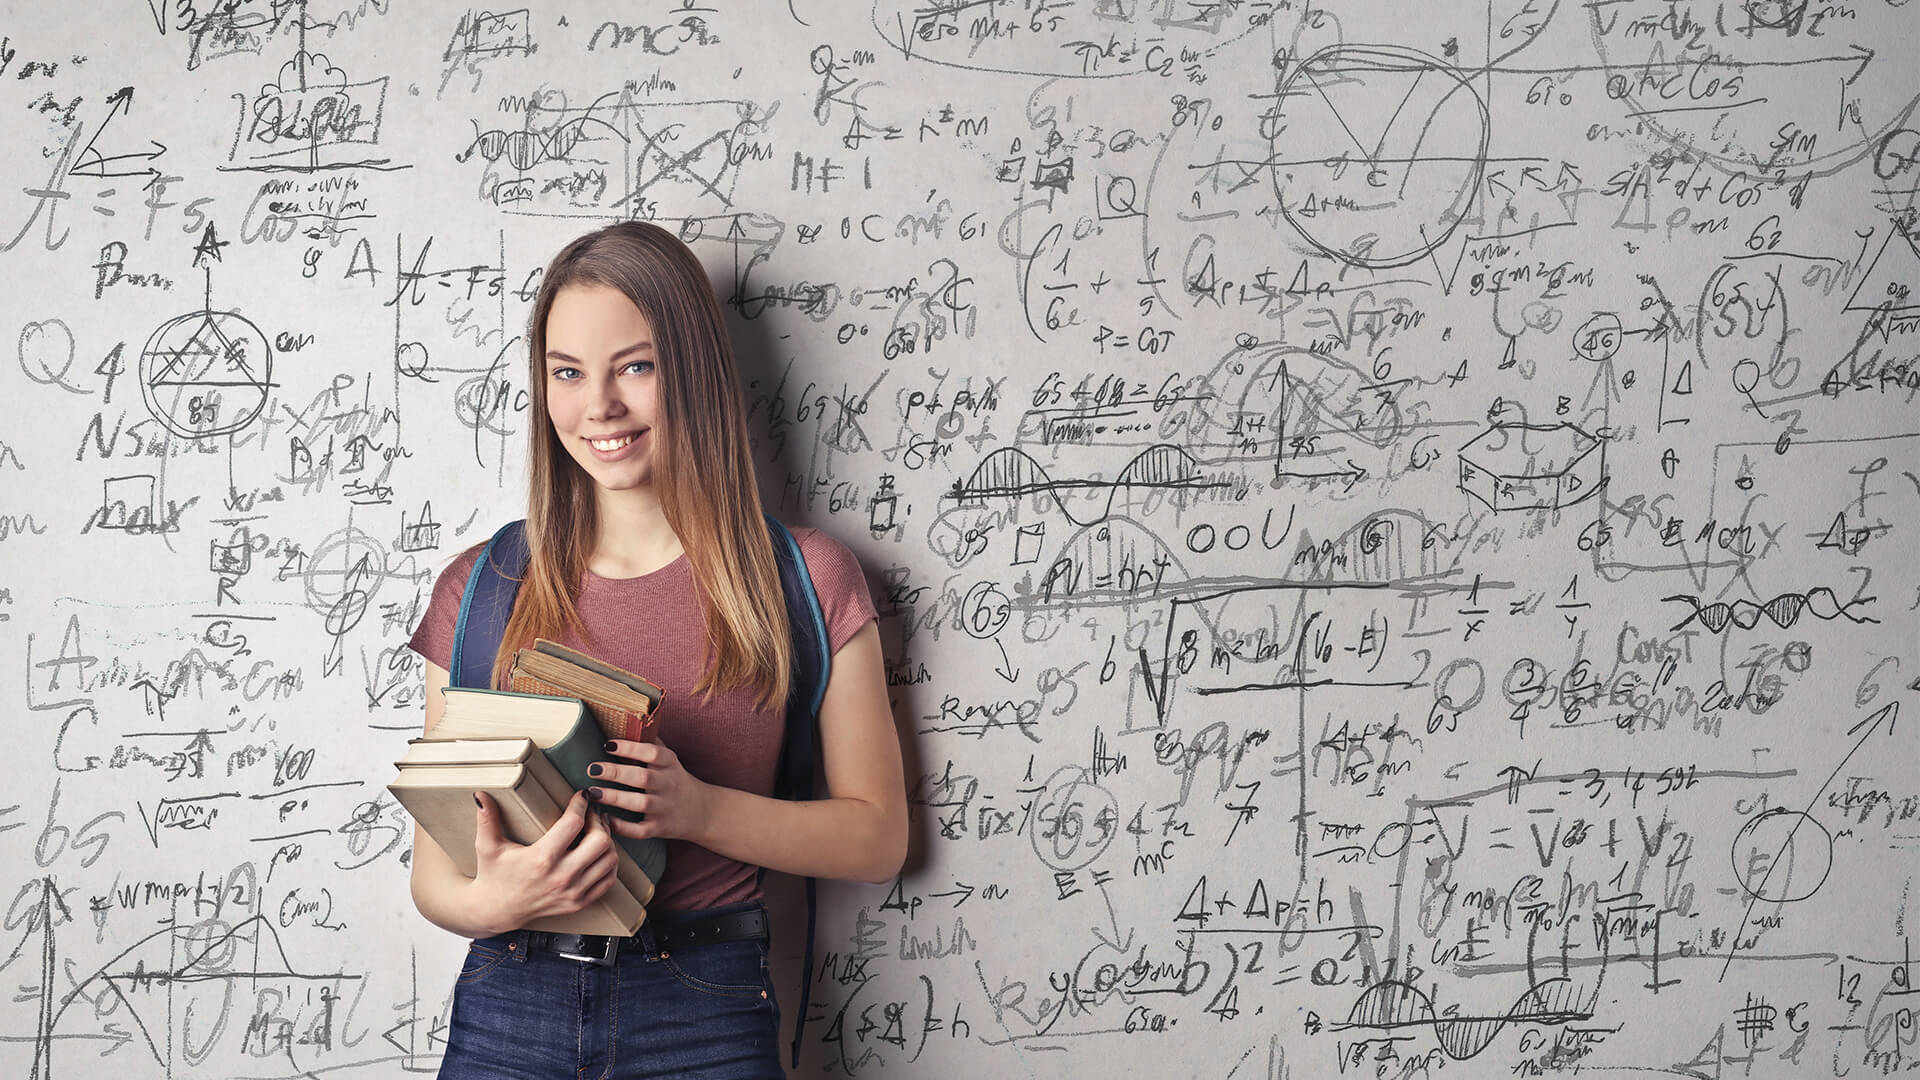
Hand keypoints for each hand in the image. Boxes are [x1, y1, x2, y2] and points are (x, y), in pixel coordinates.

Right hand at [469, 790, 618, 933]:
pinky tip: (599, 852)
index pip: (573, 823)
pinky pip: (608, 880)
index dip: (581, 804)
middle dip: (599, 821)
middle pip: (600, 841)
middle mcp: (561, 877)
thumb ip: (487, 819)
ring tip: (597, 829)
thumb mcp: (487, 847)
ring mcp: (573, 892)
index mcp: (541, 859)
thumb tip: (480, 794)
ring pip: (609, 860)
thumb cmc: (493, 875)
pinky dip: (609, 863)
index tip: (581, 796)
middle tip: (592, 812)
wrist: (495, 911)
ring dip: (608, 841)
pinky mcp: (579, 902)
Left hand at [588, 737, 714, 843]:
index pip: (652, 752)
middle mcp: (669, 784)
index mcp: (670, 764)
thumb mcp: (670, 759)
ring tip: (592, 793)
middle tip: (592, 768)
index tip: (607, 745)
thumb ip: (651, 743)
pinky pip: (640, 830)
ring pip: (639, 803)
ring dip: (614, 797)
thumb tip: (627, 722)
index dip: (630, 748)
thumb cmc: (675, 779)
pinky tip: (605, 819)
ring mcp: (665, 807)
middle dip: (616, 772)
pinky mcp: (661, 828)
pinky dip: (622, 826)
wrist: (701, 811)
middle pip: (643, 777)